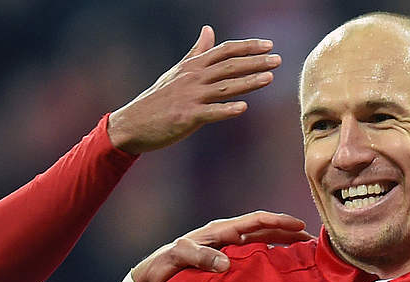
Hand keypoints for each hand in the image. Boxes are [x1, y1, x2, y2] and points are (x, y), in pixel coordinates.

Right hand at [108, 26, 278, 153]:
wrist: (132, 124)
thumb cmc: (157, 99)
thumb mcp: (177, 72)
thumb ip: (196, 52)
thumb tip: (208, 29)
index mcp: (192, 66)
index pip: (224, 50)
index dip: (247, 47)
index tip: (269, 45)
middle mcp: (193, 78)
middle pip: (228, 66)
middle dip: (255, 62)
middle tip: (277, 59)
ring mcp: (190, 98)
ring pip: (224, 87)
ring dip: (248, 82)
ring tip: (269, 78)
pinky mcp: (186, 118)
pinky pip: (210, 112)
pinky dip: (227, 109)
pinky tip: (243, 108)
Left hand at [129, 211, 310, 281]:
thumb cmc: (161, 268)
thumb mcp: (177, 258)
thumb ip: (199, 257)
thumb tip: (227, 263)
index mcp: (219, 232)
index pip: (255, 221)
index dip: (278, 222)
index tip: (300, 225)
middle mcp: (227, 240)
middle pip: (265, 232)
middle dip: (289, 234)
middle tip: (314, 242)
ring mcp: (228, 253)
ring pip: (263, 246)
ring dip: (284, 248)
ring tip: (306, 256)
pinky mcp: (226, 268)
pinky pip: (254, 261)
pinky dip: (270, 262)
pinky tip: (282, 273)